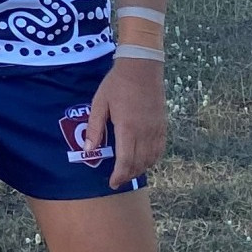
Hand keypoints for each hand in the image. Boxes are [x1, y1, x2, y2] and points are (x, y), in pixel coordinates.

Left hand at [88, 56, 167, 187]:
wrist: (141, 68)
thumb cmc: (116, 84)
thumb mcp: (100, 104)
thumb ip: (95, 128)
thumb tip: (88, 149)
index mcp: (127, 128)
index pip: (125, 161)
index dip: (119, 175)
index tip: (112, 183)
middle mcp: (144, 133)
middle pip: (139, 163)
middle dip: (128, 175)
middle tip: (118, 180)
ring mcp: (156, 130)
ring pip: (151, 158)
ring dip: (140, 169)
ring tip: (128, 172)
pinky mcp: (162, 126)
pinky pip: (160, 149)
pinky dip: (153, 159)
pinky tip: (145, 160)